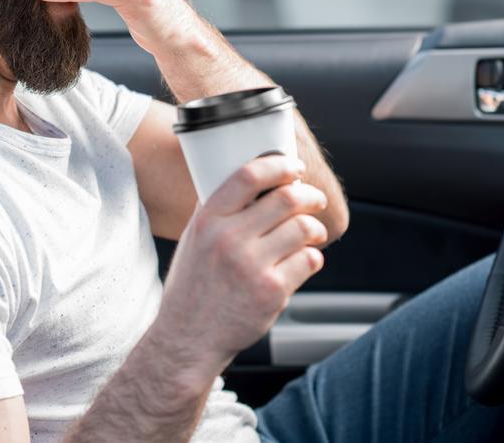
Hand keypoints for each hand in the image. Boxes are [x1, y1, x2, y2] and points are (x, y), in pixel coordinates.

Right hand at [150, 155, 328, 384]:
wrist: (188, 337)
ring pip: (303, 228)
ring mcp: (252, 266)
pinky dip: (312, 256)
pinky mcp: (272, 291)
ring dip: (315, 227)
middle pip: (286, 198)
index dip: (279, 165)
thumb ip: (218, 210)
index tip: (294, 168)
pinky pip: (309, 260)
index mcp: (208, 221)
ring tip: (312, 232)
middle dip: (309, 195)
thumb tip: (251, 180)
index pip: (248, 176)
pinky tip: (303, 259)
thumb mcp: (193, 239)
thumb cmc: (192, 286)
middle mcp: (228, 240)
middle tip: (313, 200)